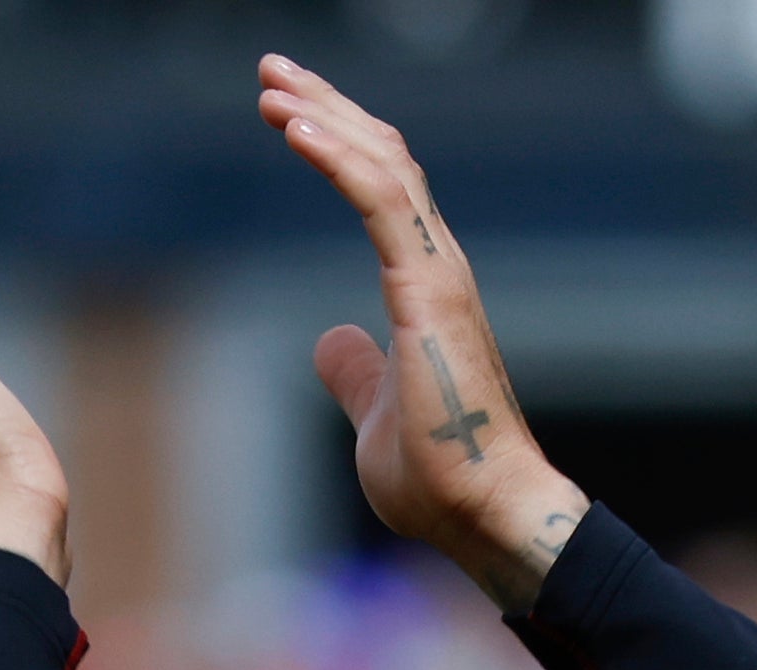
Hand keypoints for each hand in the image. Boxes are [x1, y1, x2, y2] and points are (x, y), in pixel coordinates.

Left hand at [258, 55, 588, 613]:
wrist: (486, 511)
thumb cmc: (441, 476)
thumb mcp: (374, 412)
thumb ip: (354, 371)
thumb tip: (330, 338)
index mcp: (425, 285)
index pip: (382, 188)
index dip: (336, 141)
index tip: (287, 111)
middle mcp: (437, 266)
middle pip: (381, 158)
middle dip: (324, 107)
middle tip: (271, 71)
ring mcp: (438, 274)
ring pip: (381, 165)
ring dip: (323, 117)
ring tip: (271, 86)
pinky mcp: (429, 291)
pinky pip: (380, 202)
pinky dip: (337, 158)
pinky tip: (295, 128)